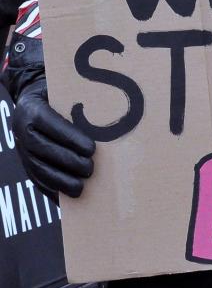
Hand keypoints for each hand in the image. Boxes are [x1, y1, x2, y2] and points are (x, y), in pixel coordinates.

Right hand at [12, 78, 94, 198]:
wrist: (31, 100)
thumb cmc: (58, 94)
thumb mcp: (66, 90)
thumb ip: (81, 98)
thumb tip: (113, 104)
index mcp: (31, 108)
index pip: (49, 123)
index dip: (69, 137)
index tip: (91, 148)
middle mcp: (21, 129)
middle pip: (42, 149)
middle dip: (67, 161)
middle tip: (90, 168)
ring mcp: (21, 148)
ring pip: (37, 168)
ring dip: (59, 180)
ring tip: (80, 188)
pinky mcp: (24, 162)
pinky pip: (35, 179)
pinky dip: (51, 189)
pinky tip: (66, 197)